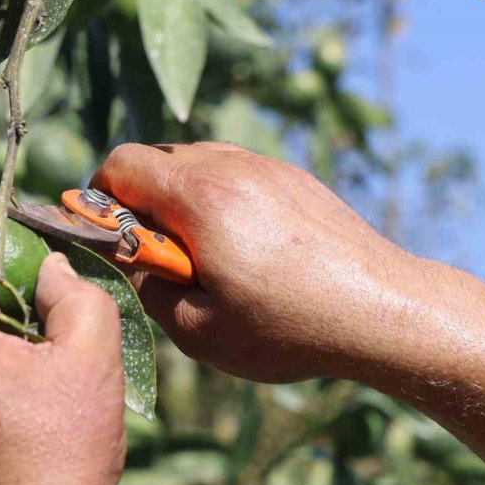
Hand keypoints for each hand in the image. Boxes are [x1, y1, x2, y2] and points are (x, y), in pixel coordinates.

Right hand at [92, 142, 409, 382]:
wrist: (384, 310)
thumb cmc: (289, 327)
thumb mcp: (198, 329)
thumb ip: (145, 284)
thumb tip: (122, 254)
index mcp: (199, 198)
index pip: (120, 164)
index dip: (100, 198)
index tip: (110, 235)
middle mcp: (230, 166)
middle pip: (155, 156)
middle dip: (139, 198)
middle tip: (159, 251)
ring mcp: (266, 166)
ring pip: (195, 158)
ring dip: (179, 196)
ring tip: (204, 250)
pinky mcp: (292, 176)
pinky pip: (233, 168)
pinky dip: (217, 195)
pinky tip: (244, 244)